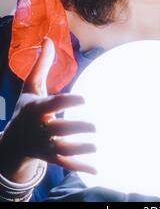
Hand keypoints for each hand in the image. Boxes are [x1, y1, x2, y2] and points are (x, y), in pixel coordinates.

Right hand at [0, 37, 96, 180]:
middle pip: (58, 130)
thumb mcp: (30, 87)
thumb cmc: (25, 110)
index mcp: (36, 110)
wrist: (13, 142)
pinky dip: (79, 168)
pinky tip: (96, 169)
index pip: (52, 105)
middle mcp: (40, 129)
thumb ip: (41, 65)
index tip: (84, 99)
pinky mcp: (50, 159)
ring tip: (96, 145)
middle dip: (75, 128)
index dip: (67, 102)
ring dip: (79, 149)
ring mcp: (45, 146)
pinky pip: (65, 165)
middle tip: (95, 126)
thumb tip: (48, 39)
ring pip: (62, 150)